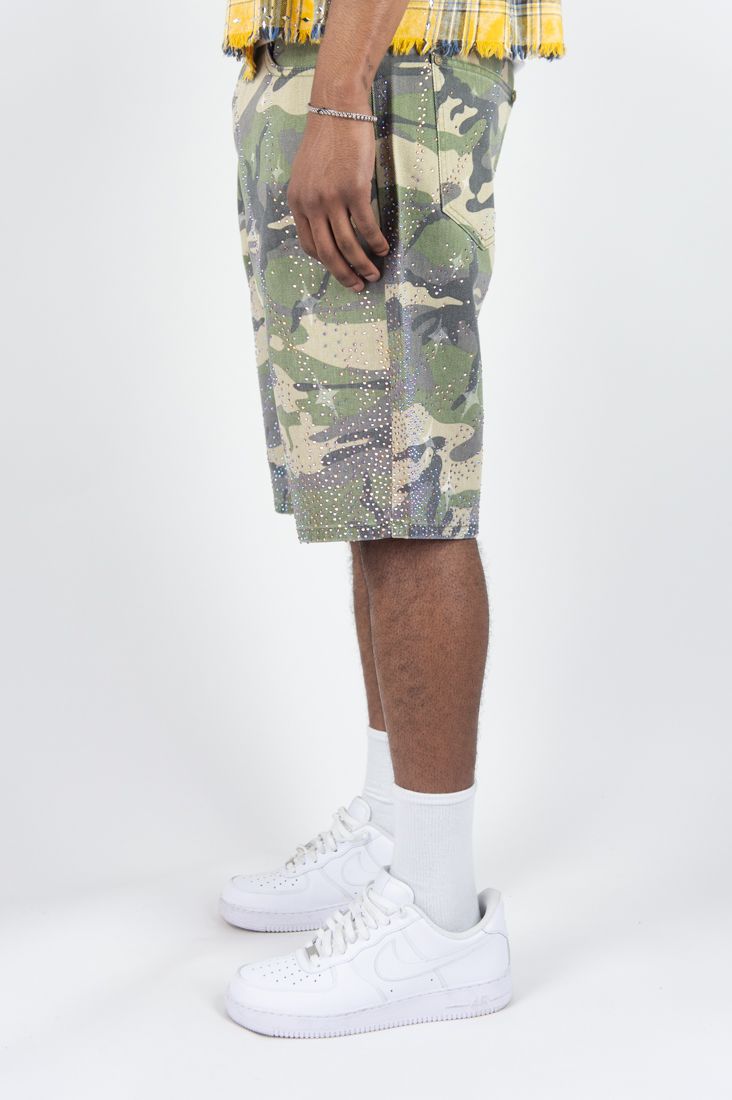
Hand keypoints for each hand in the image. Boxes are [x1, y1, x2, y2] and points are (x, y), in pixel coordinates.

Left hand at [288, 114, 389, 291]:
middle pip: (327, 252)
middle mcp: (311, 204)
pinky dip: (376, 242)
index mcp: (297, 202)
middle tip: (358, 286)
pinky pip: (366, 226)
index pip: (309, 245)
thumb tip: (326, 223)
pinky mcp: (353, 190)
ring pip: (347, 244)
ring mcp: (332, 198)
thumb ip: (312, 199)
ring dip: (362, 264)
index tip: (340, 271)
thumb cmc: (327, 139)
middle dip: (344, 275)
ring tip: (374, 274)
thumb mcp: (307, 173)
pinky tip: (383, 249)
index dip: (326, 263)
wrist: (338, 109)